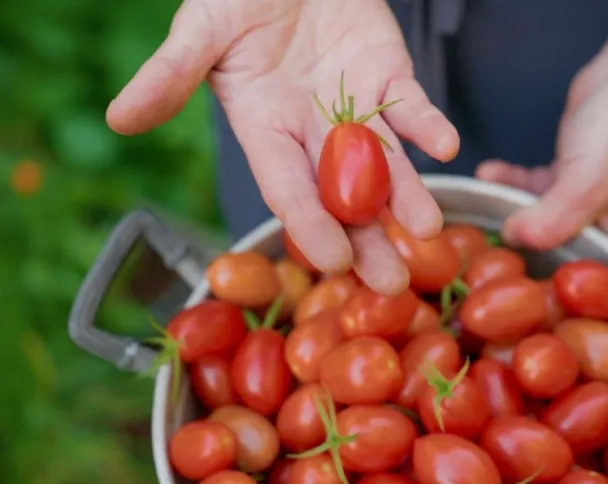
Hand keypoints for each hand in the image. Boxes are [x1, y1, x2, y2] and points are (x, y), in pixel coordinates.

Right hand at [108, 0, 459, 294]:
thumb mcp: (201, 31)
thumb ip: (171, 74)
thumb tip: (120, 118)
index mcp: (267, 131)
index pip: (288, 188)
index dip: (310, 225)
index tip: (334, 262)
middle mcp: (315, 132)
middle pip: (344, 196)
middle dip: (368, 238)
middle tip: (392, 287)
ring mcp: (356, 108)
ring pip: (387, 162)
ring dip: (409, 195)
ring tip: (428, 230)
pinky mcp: (390, 77)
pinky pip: (412, 106)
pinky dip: (428, 124)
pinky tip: (445, 147)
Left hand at [477, 0, 607, 268]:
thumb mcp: (587, 187)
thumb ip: (549, 223)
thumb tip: (512, 239)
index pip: (584, 288)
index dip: (545, 290)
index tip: (502, 290)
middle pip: (556, 257)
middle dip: (519, 252)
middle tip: (476, 252)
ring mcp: (587, 205)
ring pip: (538, 221)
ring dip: (508, 209)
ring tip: (477, 205)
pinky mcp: (568, 179)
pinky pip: (532, 191)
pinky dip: (510, 183)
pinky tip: (488, 174)